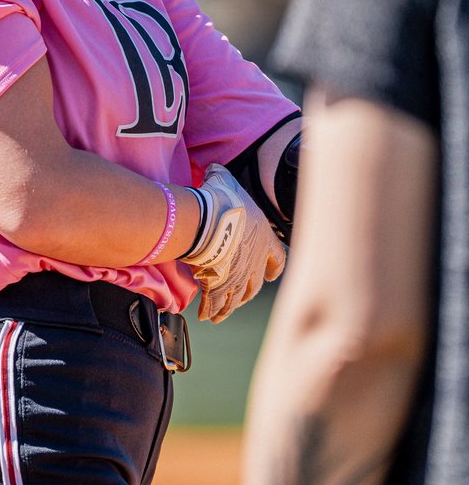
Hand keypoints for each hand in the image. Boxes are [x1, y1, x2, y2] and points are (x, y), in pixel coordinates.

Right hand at [183, 163, 285, 322]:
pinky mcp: (219, 286)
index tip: (272, 274)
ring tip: (221, 313)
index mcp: (264, 240)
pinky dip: (212, 311)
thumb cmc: (221, 199)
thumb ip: (221, 176)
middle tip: (241, 295)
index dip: (274, 267)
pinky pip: (217, 304)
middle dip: (248, 290)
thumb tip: (213, 169)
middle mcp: (255, 262)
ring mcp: (238, 277)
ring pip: (238, 298)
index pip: (279, 260)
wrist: (210, 221)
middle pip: (256, 284)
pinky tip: (206, 316)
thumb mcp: (224, 181)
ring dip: (230, 305)